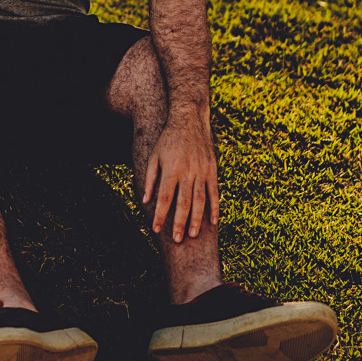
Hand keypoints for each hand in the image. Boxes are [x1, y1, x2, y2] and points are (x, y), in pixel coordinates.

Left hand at [141, 114, 218, 242]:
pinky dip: (215, 208)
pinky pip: (215, 192)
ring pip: (201, 200)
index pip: (164, 198)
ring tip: (194, 235)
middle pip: (184, 203)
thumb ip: (150, 179)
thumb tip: (146, 201)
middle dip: (180, 223)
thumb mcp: (154, 156)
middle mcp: (188, 171)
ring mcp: (202, 171)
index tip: (156, 229)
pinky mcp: (213, 170)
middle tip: (177, 240)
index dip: (160, 215)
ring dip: (198, 219)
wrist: (189, 120)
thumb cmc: (168, 140)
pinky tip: (213, 222)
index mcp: (171, 169)